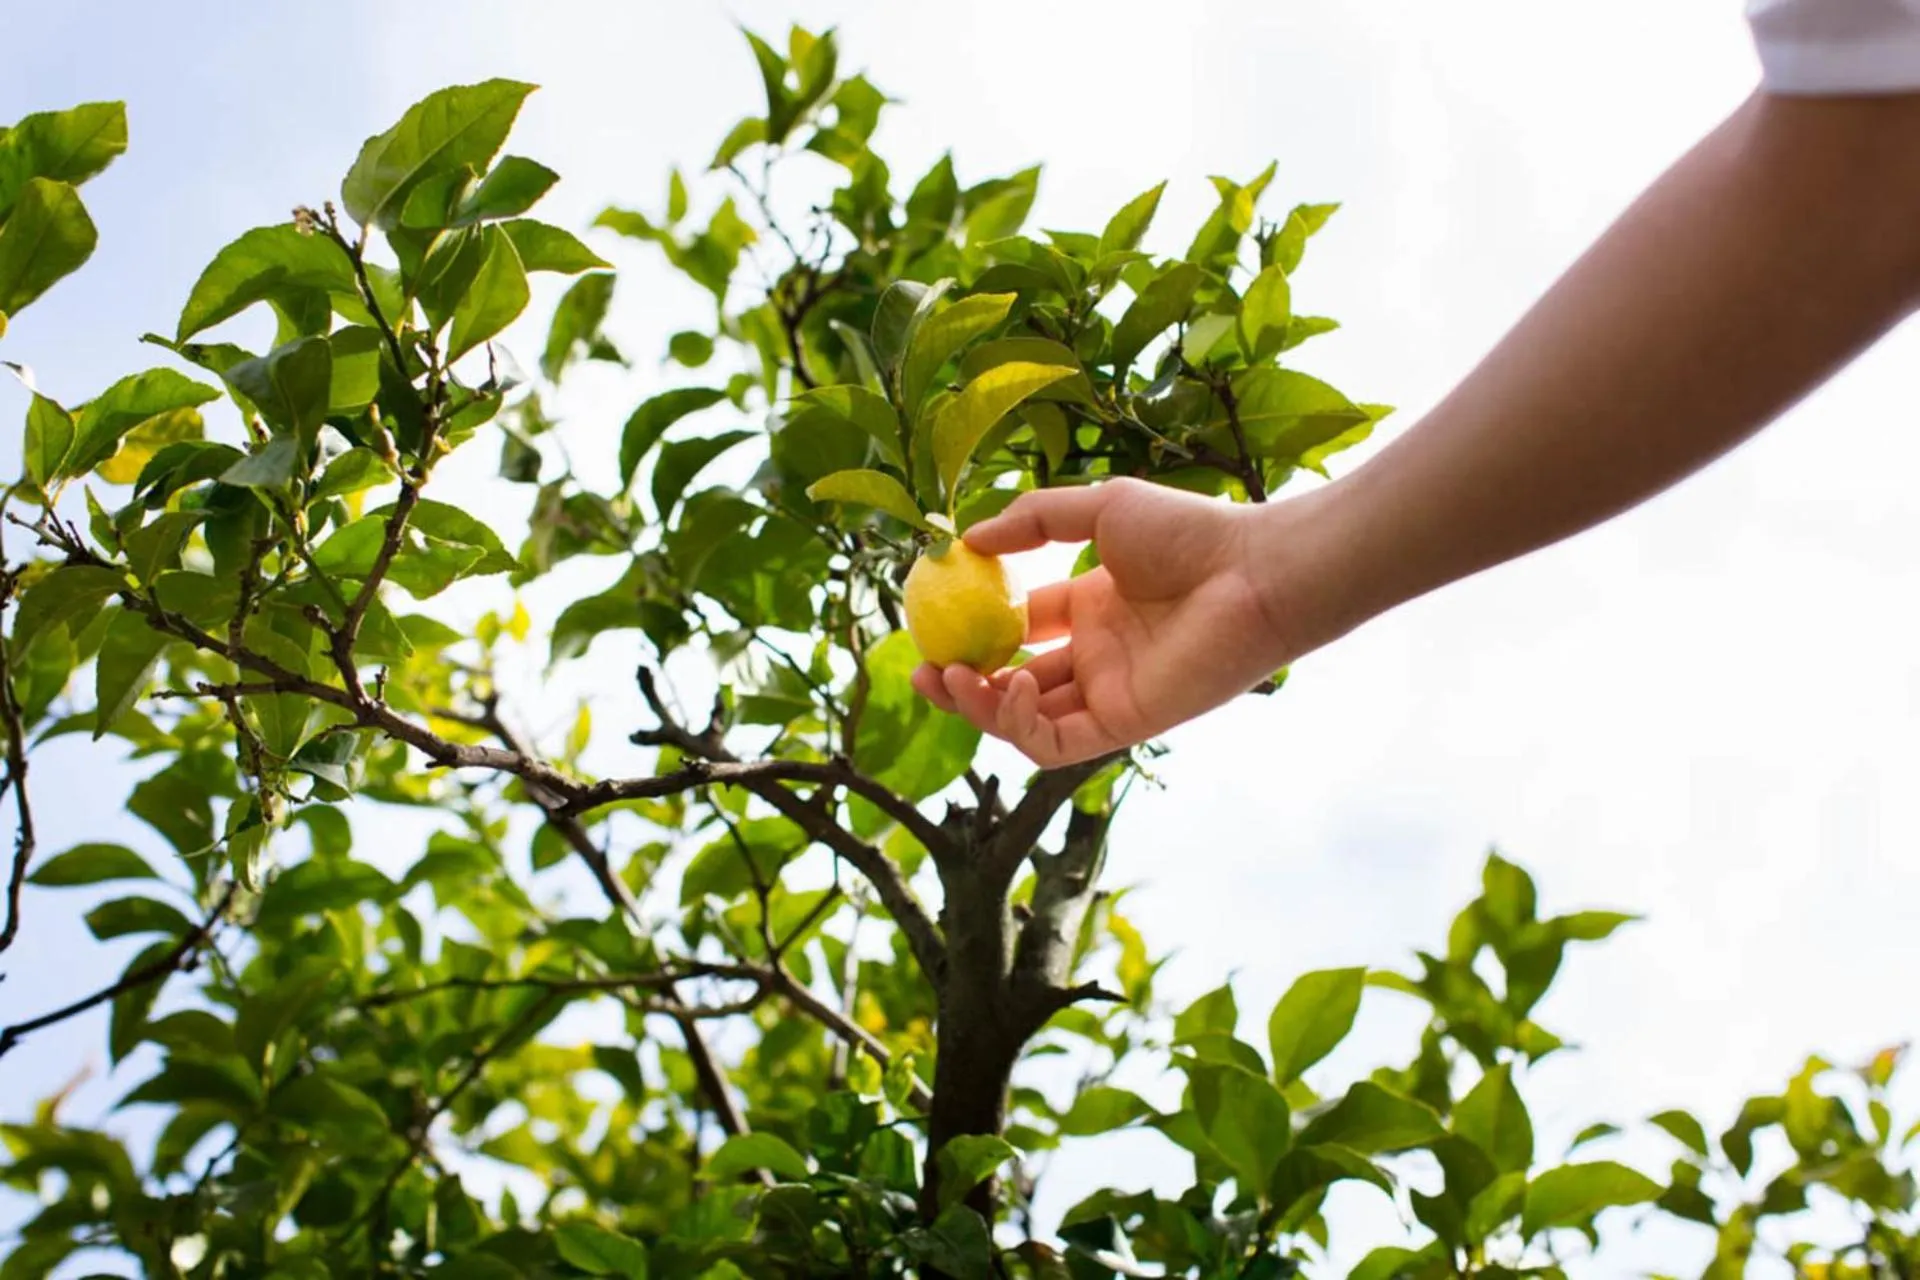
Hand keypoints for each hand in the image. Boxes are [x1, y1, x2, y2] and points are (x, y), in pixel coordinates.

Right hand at [911, 479, 1304, 767]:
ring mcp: (1109, 692)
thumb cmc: (1190, 532)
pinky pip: (1054, 742)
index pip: (1019, 629)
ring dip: (979, 707)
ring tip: (951, 677)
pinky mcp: (1123, 722)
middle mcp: (1097, 656)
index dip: (974, 631)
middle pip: (1013, 684)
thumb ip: (1033, 520)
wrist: (1253, 570)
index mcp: (1093, 608)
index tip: (933, 619)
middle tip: (924, 669)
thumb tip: (965, 538)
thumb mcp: (1100, 507)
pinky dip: (1018, 724)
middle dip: (961, 683)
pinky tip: (1007, 684)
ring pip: (1025, 721)